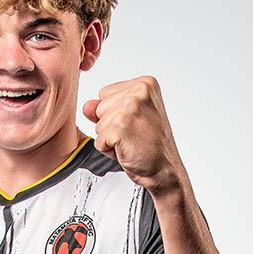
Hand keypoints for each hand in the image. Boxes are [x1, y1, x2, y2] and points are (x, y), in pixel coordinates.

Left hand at [82, 76, 185, 195]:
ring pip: (98, 124)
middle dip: (111, 125)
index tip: (136, 122)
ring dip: (110, 138)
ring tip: (132, 141)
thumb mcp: (130, 118)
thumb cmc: (153, 145)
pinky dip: (109, 150)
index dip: (114, 113)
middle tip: (135, 134)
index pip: (105, 94)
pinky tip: (128, 149)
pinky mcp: (120, 126)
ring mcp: (129, 108)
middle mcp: (139, 92)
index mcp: (145, 84)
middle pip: (99, 107)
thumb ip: (107, 107)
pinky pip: (98, 140)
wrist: (166, 169)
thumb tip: (87, 106)